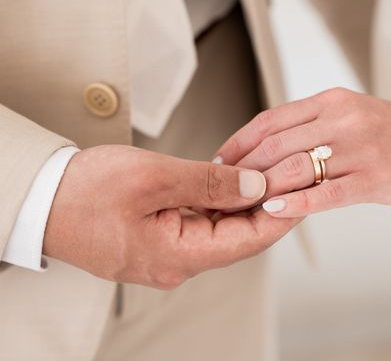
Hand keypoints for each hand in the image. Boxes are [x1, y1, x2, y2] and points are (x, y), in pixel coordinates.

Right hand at [43, 145, 299, 288]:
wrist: (39, 199)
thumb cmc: (85, 191)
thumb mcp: (154, 178)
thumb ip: (210, 183)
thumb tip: (256, 185)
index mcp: (178, 257)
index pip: (249, 239)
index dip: (282, 212)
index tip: (306, 189)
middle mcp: (176, 263)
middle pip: (238, 235)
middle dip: (267, 204)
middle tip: (293, 175)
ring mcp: (166, 253)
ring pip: (221, 228)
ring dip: (243, 201)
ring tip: (269, 173)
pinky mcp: (157, 239)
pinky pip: (199, 224)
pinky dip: (219, 203)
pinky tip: (232, 181)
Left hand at [214, 88, 390, 216]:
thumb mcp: (356, 118)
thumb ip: (319, 128)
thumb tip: (277, 150)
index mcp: (332, 102)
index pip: (270, 120)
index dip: (237, 143)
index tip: (217, 163)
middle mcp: (342, 119)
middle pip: (274, 144)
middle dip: (240, 171)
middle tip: (219, 194)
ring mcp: (360, 148)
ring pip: (295, 167)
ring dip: (261, 189)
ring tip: (237, 207)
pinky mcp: (377, 177)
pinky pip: (327, 192)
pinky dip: (297, 203)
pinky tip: (274, 211)